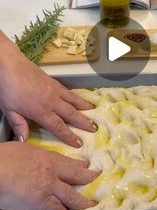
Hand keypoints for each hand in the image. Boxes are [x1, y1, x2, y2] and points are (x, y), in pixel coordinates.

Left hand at [0, 31, 96, 146]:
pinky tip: (79, 98)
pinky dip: (76, 96)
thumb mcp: (10, 111)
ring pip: (73, 100)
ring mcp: (54, 90)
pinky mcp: (53, 81)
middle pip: (71, 114)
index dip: (69, 136)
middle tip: (95, 128)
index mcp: (41, 111)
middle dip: (84, 122)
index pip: (59, 127)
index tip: (79, 143)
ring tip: (94, 112)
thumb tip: (23, 141)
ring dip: (84, 107)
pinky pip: (68, 91)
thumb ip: (19, 126)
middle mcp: (52, 101)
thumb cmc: (8, 89)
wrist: (10, 66)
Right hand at [0, 142, 98, 209]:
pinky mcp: (42, 202)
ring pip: (72, 196)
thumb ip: (33, 153)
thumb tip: (32, 155)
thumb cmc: (4, 158)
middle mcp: (53, 171)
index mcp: (47, 157)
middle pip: (77, 175)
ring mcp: (49, 188)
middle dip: (89, 178)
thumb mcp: (22, 149)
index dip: (80, 165)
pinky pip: (58, 209)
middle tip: (97, 179)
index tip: (87, 166)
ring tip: (91, 204)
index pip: (69, 162)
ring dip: (82, 201)